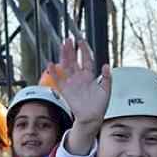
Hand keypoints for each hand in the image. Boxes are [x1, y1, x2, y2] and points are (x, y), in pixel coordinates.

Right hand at [46, 38, 111, 154]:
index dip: (84, 51)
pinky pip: (58, 80)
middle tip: (68, 39)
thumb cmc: (100, 105)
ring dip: (64, 56)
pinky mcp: (66, 90)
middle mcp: (80, 78)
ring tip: (62, 46)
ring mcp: (72, 83)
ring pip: (66, 66)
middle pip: (74, 61)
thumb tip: (106, 65)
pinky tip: (50, 64)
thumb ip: (107, 78)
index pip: (86, 60)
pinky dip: (53, 72)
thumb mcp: (106, 90)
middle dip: (71, 50)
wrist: (92, 117)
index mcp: (90, 76)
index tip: (81, 41)